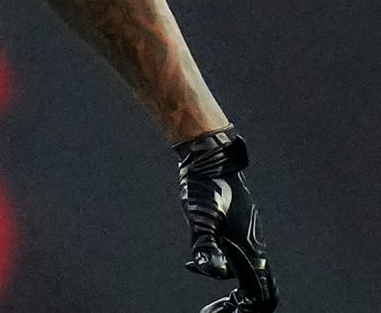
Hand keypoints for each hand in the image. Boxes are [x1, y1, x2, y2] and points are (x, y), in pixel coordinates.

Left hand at [175, 129, 276, 311]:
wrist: (208, 160)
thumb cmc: (205, 186)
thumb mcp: (201, 218)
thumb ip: (207, 246)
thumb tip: (217, 274)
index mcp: (249, 250)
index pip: (260, 295)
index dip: (244, 311)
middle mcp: (253, 248)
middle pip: (260, 293)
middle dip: (241, 309)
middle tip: (213, 312)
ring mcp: (247, 240)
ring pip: (251, 279)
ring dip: (234, 296)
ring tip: (211, 305)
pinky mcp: (237, 233)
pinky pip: (239, 264)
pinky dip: (224, 275)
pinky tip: (196, 266)